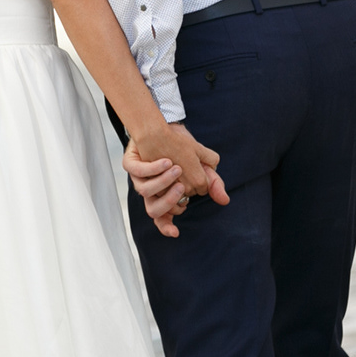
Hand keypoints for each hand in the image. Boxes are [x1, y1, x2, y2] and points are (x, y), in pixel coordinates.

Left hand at [122, 123, 228, 238]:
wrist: (166, 127)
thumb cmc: (183, 150)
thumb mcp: (202, 167)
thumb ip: (212, 183)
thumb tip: (224, 200)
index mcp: (164, 196)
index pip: (164, 218)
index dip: (169, 223)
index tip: (177, 228)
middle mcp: (150, 191)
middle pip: (153, 210)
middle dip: (169, 201)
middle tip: (182, 186)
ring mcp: (139, 177)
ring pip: (145, 191)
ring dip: (161, 183)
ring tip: (176, 169)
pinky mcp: (131, 163)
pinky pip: (137, 171)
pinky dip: (152, 168)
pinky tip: (166, 161)